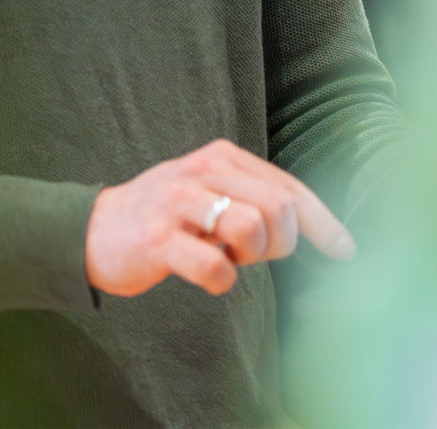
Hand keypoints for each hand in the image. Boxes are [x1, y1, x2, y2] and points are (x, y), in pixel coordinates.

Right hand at [84, 139, 355, 297]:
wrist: (91, 231)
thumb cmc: (166, 216)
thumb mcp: (211, 191)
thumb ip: (254, 197)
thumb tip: (312, 223)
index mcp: (223, 157)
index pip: (289, 188)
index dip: (324, 223)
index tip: (345, 250)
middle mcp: (205, 170)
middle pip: (279, 210)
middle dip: (281, 244)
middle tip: (254, 256)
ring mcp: (180, 202)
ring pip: (253, 230)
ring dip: (248, 258)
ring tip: (225, 257)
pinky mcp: (160, 238)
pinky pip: (216, 268)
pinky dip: (220, 280)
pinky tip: (205, 273)